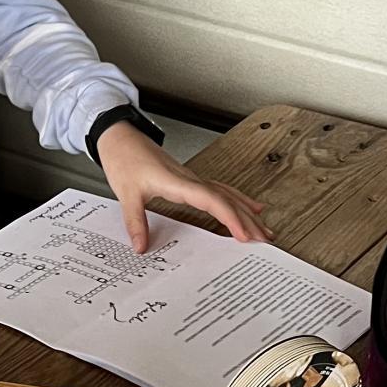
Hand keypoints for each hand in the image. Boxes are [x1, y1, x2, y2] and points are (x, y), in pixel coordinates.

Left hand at [95, 123, 271, 253]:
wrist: (122, 140)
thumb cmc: (125, 161)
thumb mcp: (126, 195)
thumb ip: (135, 222)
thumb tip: (141, 246)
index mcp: (177, 182)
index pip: (211, 200)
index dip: (230, 217)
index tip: (243, 234)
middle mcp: (190, 179)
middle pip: (226, 199)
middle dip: (248, 219)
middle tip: (265, 238)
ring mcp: (193, 179)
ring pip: (227, 194)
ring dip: (247, 212)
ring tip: (264, 229)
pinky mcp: (191, 180)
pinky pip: (220, 190)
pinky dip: (237, 200)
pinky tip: (249, 206)